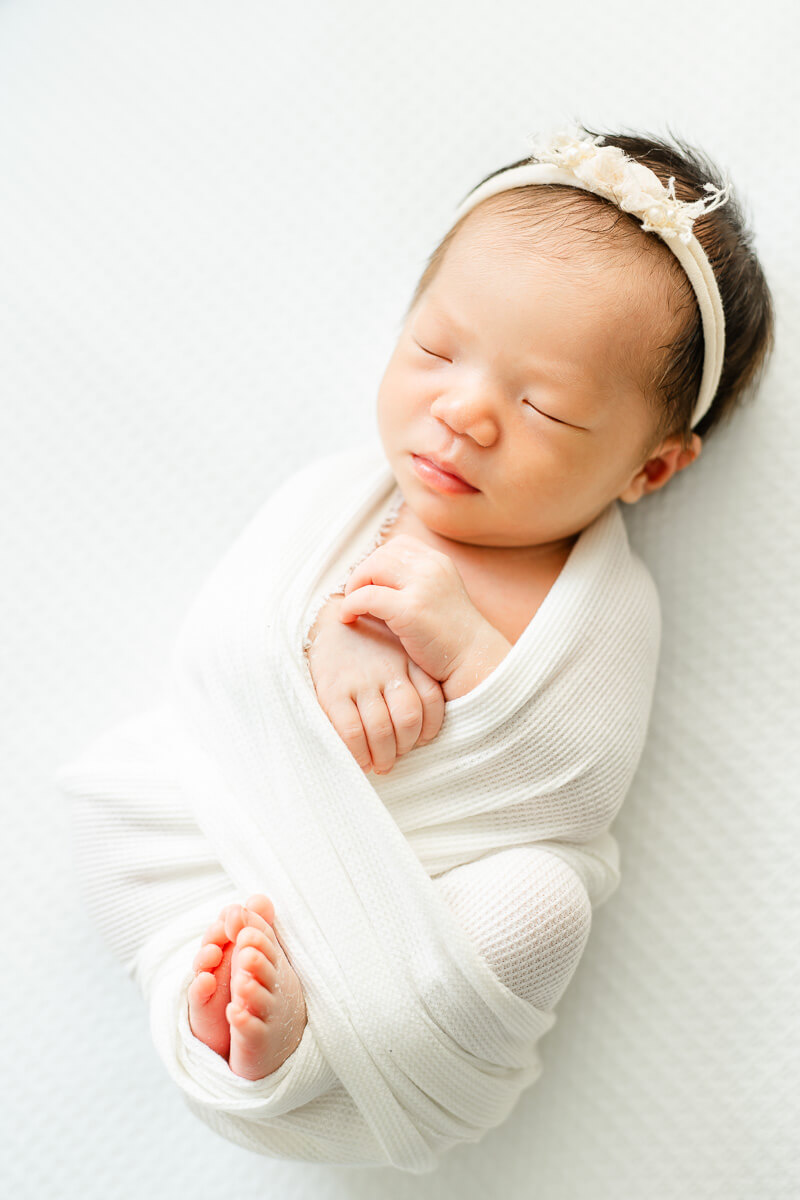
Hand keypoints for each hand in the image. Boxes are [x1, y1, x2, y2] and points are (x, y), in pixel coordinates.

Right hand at [305, 592, 445, 773]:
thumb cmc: (368, 640)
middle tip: (394, 759)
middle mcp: (387, 670)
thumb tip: (422, 722)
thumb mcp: (399, 647)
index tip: (418, 743)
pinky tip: (359, 761)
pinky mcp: (333, 689)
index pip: (431, 703)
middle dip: (403, 747)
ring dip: (383, 756)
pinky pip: (351, 730)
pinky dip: (358, 753)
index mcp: (409, 660)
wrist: (326, 617)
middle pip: (408, 718)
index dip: (428, 731)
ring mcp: (360, 679)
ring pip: (382, 728)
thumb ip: (414, 675)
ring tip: (378, 765)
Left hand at [339, 535, 489, 684]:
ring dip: (354, 587)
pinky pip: (367, 597)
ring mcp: (422, 586)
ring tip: (353, 608)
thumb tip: (374, 579)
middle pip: (380, 555)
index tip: (371, 586)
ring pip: (371, 569)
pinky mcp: (411, 610)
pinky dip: (350, 605)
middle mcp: (431, 567)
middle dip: (362, 576)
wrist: (474, 661)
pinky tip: (349, 619)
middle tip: (356, 599)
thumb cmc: (452, 637)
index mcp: (438, 561)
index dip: (377, 563)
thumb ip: (413, 583)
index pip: (397, 545)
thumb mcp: (437, 596)